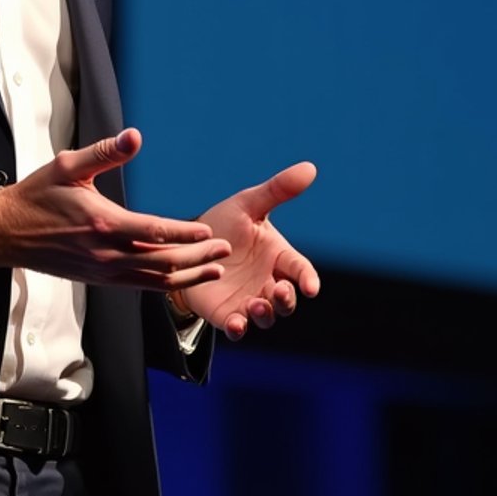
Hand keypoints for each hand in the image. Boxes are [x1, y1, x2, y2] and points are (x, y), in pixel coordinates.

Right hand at [0, 128, 231, 290]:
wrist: (7, 232)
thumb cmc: (36, 196)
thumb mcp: (68, 165)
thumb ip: (105, 152)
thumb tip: (134, 136)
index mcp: (102, 223)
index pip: (155, 231)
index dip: (187, 234)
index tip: (210, 232)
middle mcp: (106, 253)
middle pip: (163, 261)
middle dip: (198, 257)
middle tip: (224, 250)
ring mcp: (103, 270)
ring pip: (154, 279)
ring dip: (188, 275)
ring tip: (214, 270)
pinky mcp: (99, 279)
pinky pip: (138, 286)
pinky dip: (164, 284)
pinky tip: (180, 279)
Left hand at [173, 162, 319, 338]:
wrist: (186, 243)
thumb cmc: (224, 223)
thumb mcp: (247, 204)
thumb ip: (276, 190)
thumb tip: (310, 167)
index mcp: (279, 257)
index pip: (300, 270)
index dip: (307, 279)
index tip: (310, 286)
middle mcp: (268, 282)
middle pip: (287, 300)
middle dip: (286, 299)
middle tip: (279, 291)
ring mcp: (248, 300)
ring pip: (266, 316)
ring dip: (265, 314)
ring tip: (257, 304)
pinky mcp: (227, 314)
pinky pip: (237, 327)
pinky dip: (239, 328)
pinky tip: (236, 324)